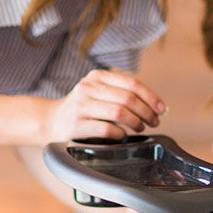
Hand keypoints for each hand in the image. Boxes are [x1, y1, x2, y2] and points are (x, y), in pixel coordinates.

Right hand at [47, 69, 166, 141]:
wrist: (51, 120)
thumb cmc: (83, 108)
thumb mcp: (99, 92)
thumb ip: (122, 94)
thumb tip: (157, 106)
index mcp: (97, 76)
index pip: (132, 83)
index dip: (151, 96)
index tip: (161, 109)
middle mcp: (88, 87)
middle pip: (128, 98)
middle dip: (147, 112)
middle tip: (154, 121)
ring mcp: (81, 105)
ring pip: (119, 112)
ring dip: (136, 122)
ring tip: (141, 128)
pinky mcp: (76, 124)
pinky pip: (106, 128)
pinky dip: (120, 133)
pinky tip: (122, 135)